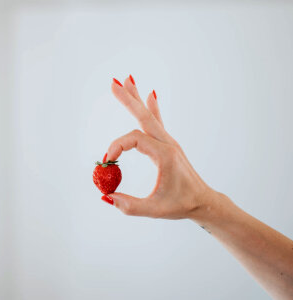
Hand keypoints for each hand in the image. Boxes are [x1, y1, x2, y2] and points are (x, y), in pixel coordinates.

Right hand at [104, 76, 214, 219]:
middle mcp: (167, 144)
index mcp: (164, 155)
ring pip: (150, 116)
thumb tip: (107, 197)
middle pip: (144, 116)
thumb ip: (130, 205)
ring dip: (137, 98)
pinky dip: (152, 107)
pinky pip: (158, 122)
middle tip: (113, 83)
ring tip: (127, 80)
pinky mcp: (168, 145)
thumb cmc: (181, 205)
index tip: (106, 161)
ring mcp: (168, 142)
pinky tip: (150, 94)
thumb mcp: (155, 210)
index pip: (134, 139)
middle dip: (128, 99)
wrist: (204, 202)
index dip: (117, 147)